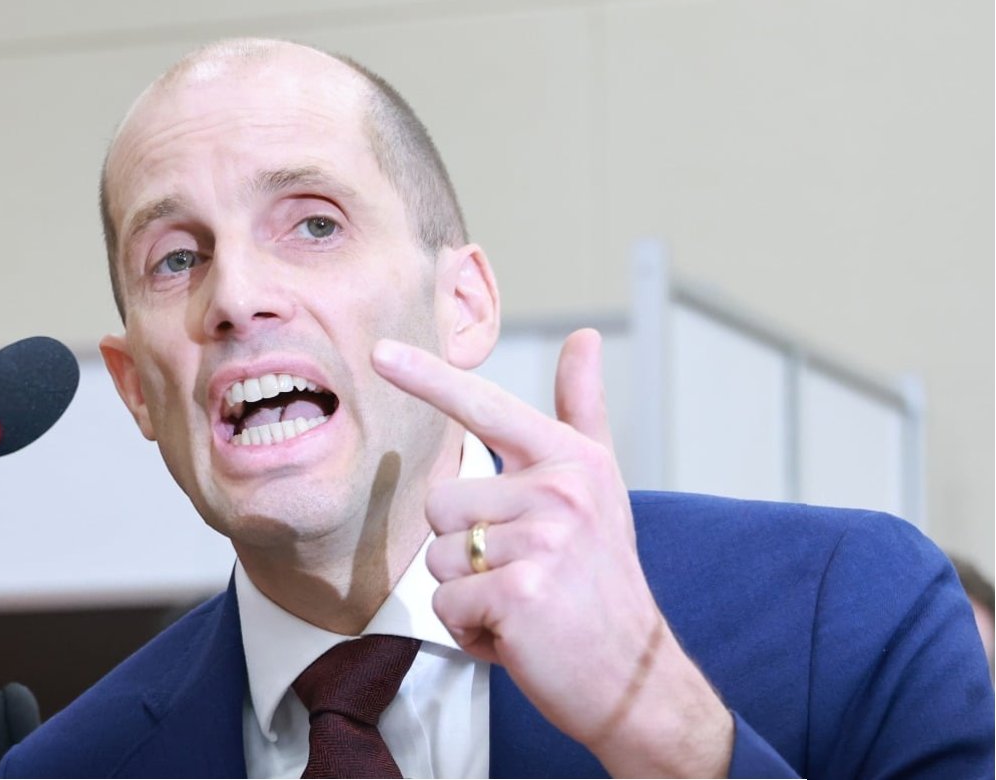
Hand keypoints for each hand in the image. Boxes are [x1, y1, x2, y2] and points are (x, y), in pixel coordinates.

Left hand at [372, 329, 731, 777]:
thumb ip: (582, 410)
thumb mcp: (598, 486)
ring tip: (520, 603)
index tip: (380, 352)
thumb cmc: (602, 579)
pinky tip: (516, 635)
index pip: (487, 408)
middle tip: (522, 574)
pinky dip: (469, 632)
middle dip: (464, 549)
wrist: (634, 678)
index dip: (428, 378)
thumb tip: (584, 336)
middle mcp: (559, 491)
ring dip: (467, 594)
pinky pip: (445, 605)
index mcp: (570, 460)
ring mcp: (541, 541)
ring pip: (437, 558)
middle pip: (440, 503)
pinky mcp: (519, 592)